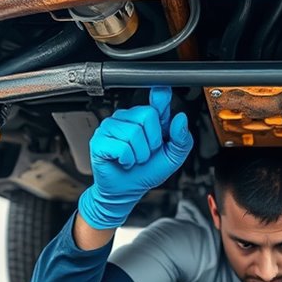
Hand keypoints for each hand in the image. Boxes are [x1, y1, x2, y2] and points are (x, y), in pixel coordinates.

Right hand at [78, 87, 193, 228]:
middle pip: (148, 115)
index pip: (156, 101)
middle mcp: (126, 118)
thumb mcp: (172, 157)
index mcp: (145, 118)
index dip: (160, 96)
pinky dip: (127, 160)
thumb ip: (181, 139)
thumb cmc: (146, 172)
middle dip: (152, 141)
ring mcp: (110, 127)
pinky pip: (121, 147)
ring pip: (134, 133)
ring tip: (134, 159)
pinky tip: (123, 162)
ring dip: (139, 154)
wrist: (126, 191)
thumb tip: (180, 119)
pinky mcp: (99, 141)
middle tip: (145, 153)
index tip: (162, 89)